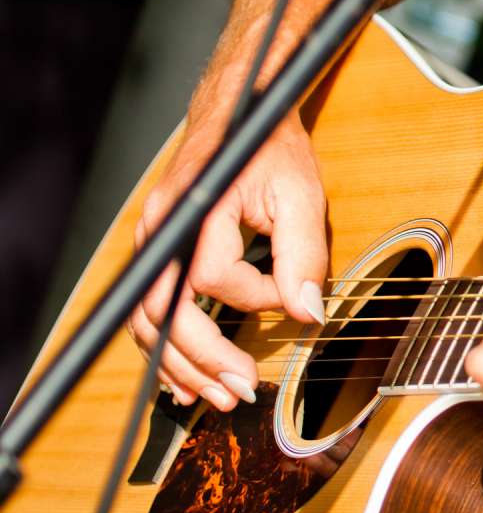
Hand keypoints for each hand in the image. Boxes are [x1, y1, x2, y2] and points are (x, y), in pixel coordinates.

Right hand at [127, 110, 328, 411]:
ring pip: (147, 320)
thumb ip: (304, 255)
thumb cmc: (268, 149)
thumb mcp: (301, 194)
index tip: (287, 296)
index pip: (213, 276)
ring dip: (179, 365)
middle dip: (200, 360)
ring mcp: (152, 243)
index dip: (254, 297)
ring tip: (216, 397)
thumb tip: (306, 313)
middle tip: (240, 393)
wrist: (239, 115)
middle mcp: (162, 229)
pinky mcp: (157, 254)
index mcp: (196, 210)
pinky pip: (148, 312)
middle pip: (162, 312)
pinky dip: (165, 350)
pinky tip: (186, 379)